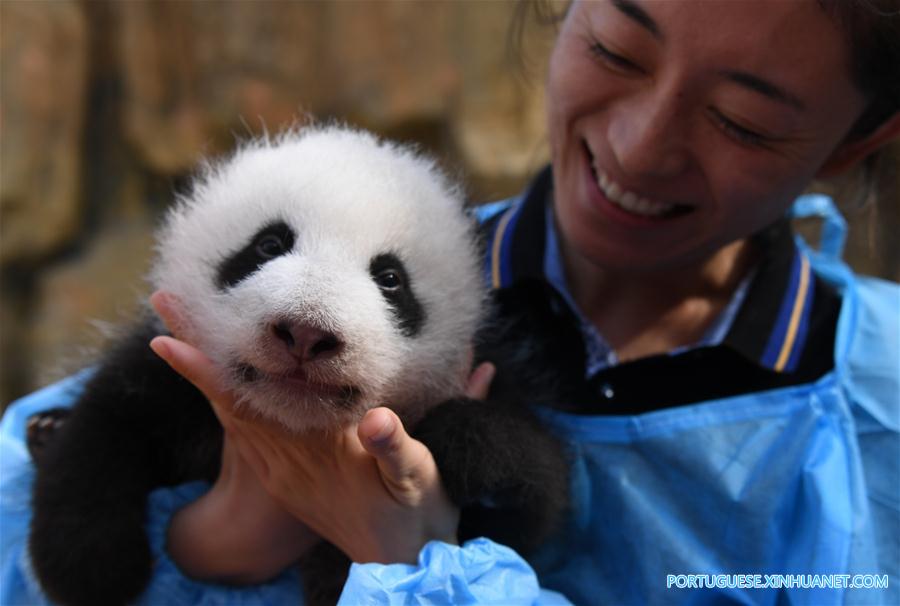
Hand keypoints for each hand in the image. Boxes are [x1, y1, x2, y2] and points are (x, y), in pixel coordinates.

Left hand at [150, 290, 495, 565]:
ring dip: (204, 374)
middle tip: (165, 303)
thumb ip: (393, 447)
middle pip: (228, 400)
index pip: (254, 402)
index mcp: (317, 448)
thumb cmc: (411, 508)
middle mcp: (287, 457)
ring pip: (231, 414)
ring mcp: (280, 468)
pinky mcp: (283, 475)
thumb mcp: (414, 475)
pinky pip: (242, 431)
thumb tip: (376, 419)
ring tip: (179, 330)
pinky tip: (219, 377)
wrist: (396, 555)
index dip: (211, 372)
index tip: (169, 340)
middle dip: (195, 353)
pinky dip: (223, 398)